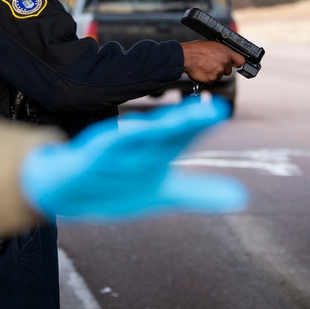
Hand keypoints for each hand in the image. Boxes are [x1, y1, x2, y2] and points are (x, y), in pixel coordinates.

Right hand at [20, 98, 248, 220]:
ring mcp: (116, 152)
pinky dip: (117, 141)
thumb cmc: (117, 185)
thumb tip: (241, 198)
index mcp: (158, 152)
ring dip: (159, 128)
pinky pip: (106, 149)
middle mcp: (139, 148)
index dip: (201, 124)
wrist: (68, 190)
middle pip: (167, 133)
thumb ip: (199, 193)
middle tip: (213, 110)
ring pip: (140, 138)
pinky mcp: (92, 159)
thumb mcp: (162, 193)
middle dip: (188, 120)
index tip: (219, 111)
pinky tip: (128, 133)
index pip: (185, 137)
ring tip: (180, 119)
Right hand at [181, 40, 245, 82]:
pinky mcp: (212, 79)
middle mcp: (225, 62)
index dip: (237, 63)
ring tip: (204, 66)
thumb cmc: (196, 49)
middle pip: (228, 70)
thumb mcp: (212, 45)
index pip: (241, 60)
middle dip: (222, 69)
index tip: (236, 64)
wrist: (186, 57)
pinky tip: (202, 71)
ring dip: (214, 73)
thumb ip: (222, 51)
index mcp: (226, 52)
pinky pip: (212, 80)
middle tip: (212, 64)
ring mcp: (219, 72)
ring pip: (220, 76)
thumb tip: (224, 55)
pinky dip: (208, 77)